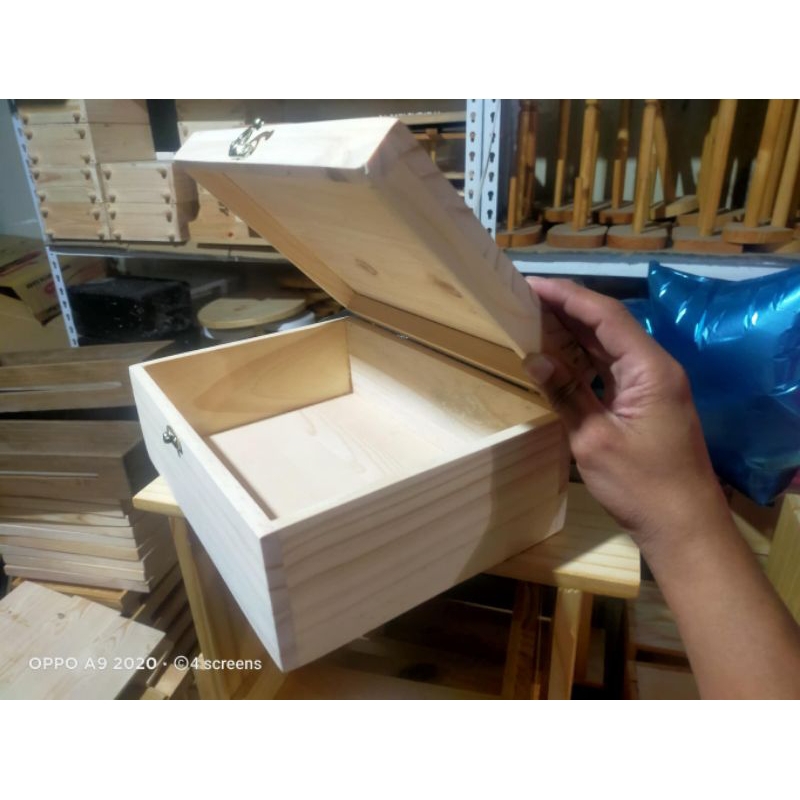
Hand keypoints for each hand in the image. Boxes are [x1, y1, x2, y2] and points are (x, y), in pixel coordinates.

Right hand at [524, 276, 727, 545]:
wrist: (683, 527)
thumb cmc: (641, 485)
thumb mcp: (594, 440)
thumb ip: (566, 394)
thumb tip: (534, 358)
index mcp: (650, 369)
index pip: (606, 317)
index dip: (568, 297)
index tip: (531, 284)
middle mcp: (656, 368)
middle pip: (609, 325)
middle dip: (568, 308)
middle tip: (525, 297)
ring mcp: (653, 386)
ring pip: (610, 346)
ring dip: (574, 332)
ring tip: (534, 317)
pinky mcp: (647, 403)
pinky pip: (612, 369)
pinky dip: (584, 359)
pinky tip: (558, 354)